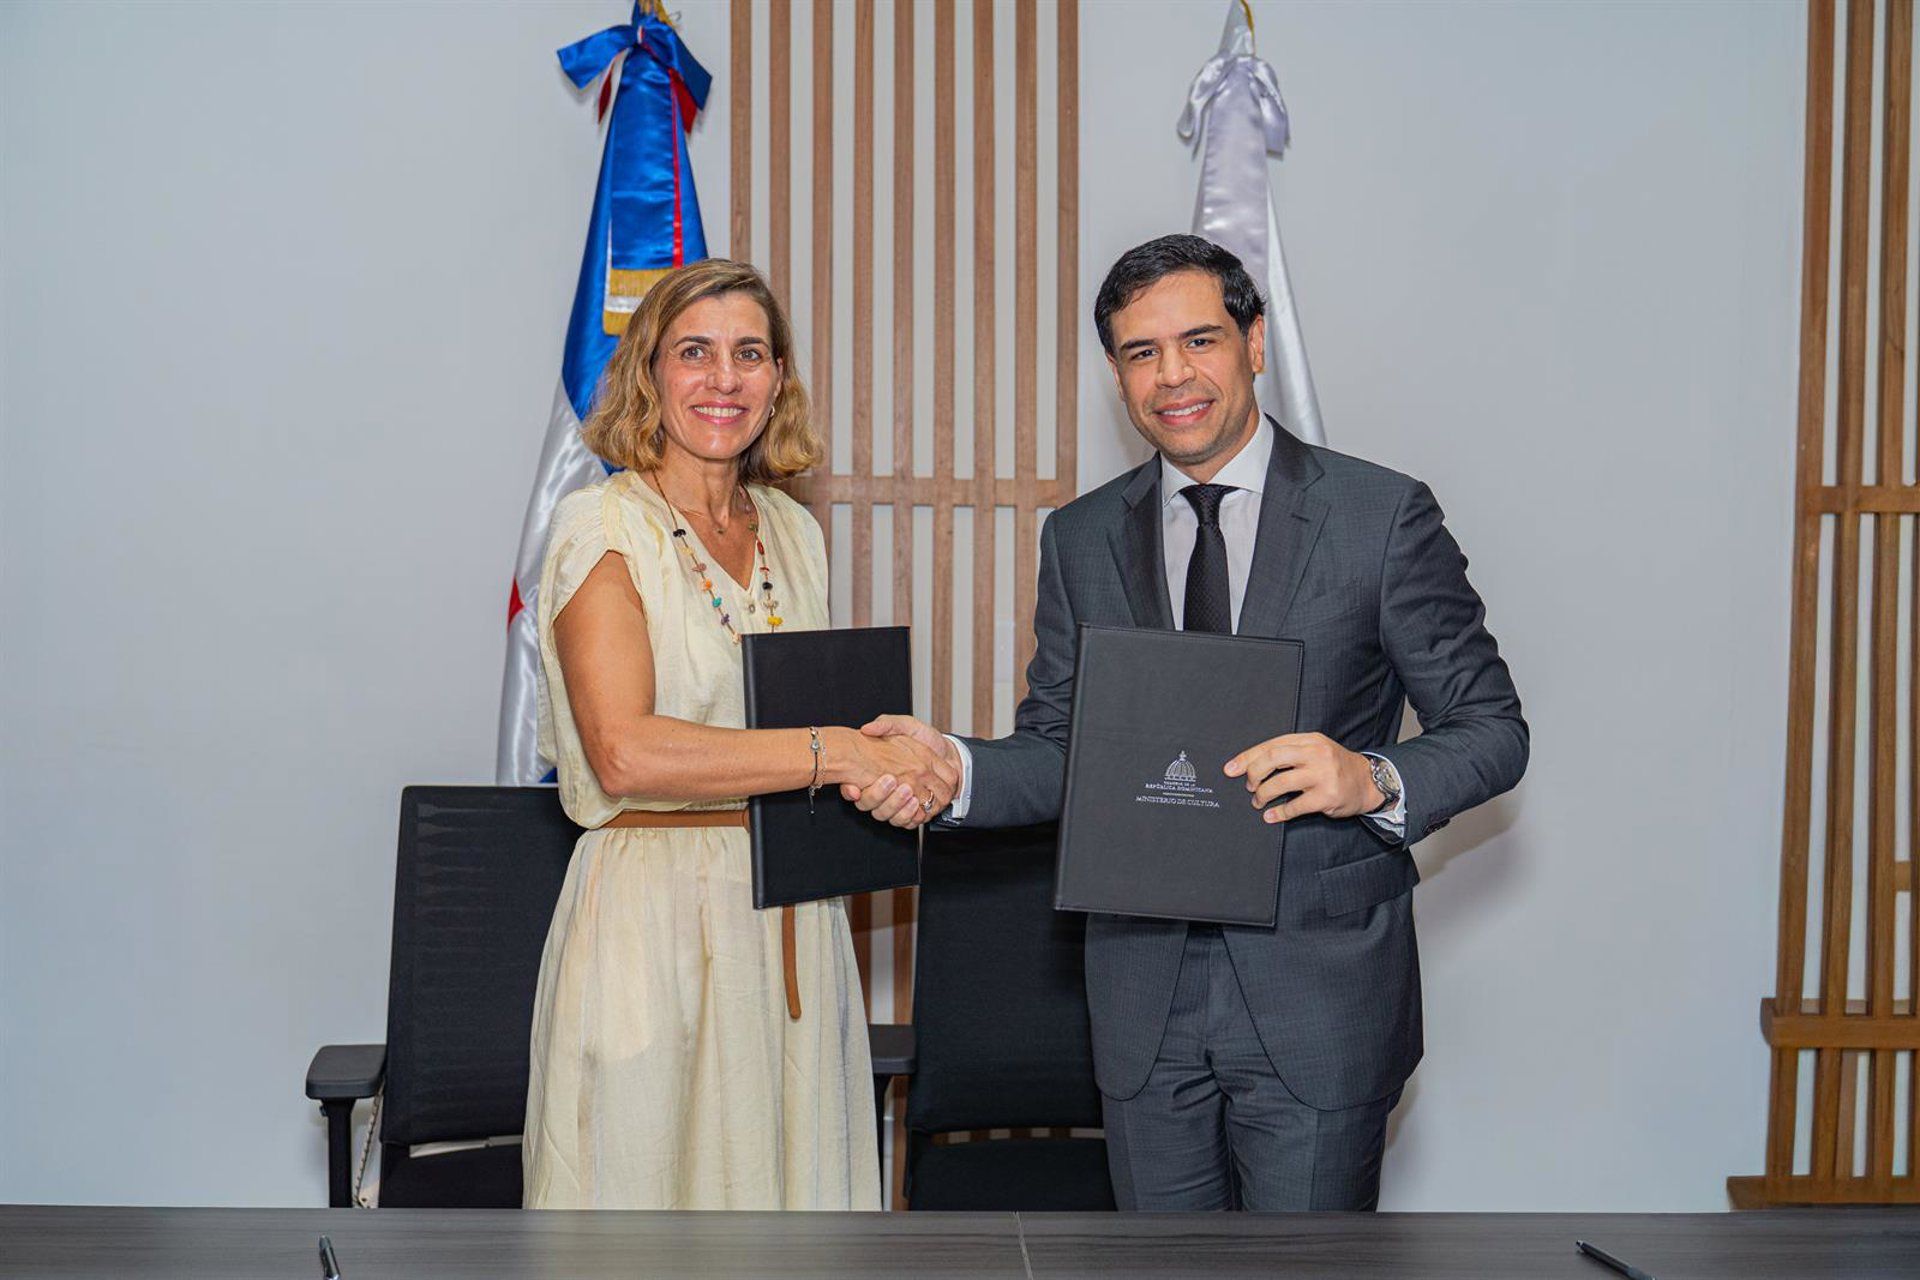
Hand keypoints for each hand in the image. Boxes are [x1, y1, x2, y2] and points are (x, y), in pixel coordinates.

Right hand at [841, 715, 959, 828]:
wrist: (949, 751)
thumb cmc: (925, 738)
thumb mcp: (906, 725)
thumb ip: (887, 724)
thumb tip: (866, 729)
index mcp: (880, 775)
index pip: (860, 791)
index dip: (855, 790)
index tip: (863, 784)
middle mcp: (889, 792)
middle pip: (876, 808)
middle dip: (884, 799)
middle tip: (894, 783)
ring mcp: (903, 804)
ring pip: (892, 817)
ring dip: (899, 808)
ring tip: (909, 794)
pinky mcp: (917, 812)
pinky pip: (910, 823)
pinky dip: (913, 817)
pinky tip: (917, 805)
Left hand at [1224, 732, 1383, 824]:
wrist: (1368, 781)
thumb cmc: (1334, 766)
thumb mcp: (1315, 750)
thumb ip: (1289, 753)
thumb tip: (1251, 764)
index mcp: (1309, 740)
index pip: (1271, 745)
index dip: (1247, 757)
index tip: (1230, 769)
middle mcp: (1315, 754)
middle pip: (1272, 759)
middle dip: (1254, 774)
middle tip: (1249, 786)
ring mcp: (1322, 775)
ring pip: (1280, 783)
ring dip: (1263, 795)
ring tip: (1259, 801)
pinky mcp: (1327, 797)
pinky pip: (1295, 806)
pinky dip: (1278, 813)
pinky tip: (1271, 816)